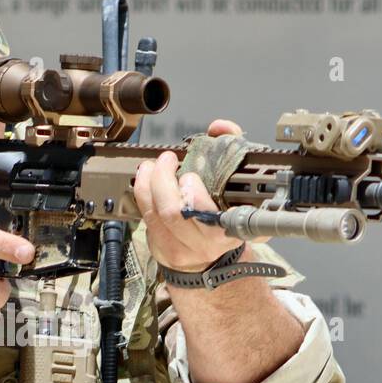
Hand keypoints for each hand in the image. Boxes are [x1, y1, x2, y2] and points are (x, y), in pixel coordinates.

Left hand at [133, 118, 266, 271]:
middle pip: (178, 212)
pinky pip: (146, 217)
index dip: (195, 196)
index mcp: (231, 227)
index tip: (189, 178)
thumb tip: (219, 127)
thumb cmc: (224, 213)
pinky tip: (145, 178)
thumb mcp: (239, 184)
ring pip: (159, 214)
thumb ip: (232, 148)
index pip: (214, 215)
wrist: (210, 255)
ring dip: (150, 183)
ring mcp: (183, 248)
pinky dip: (142, 193)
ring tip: (154, 166)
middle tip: (168, 161)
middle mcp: (208, 241)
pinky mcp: (163, 248)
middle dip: (165, 180)